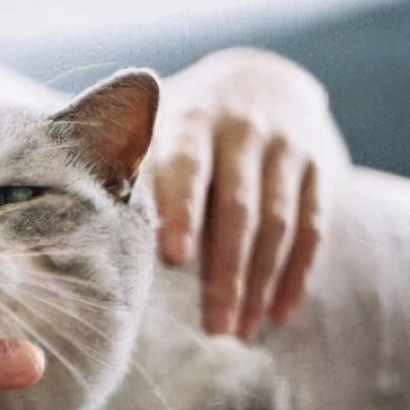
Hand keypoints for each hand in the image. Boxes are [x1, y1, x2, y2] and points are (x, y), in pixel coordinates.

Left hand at [150, 48, 350, 338]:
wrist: (260, 77)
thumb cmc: (181, 125)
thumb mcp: (154, 129)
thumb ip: (127, 170)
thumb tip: (87, 231)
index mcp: (192, 121)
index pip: (187, 169)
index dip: (181, 212)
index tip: (173, 259)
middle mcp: (244, 131)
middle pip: (238, 209)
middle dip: (226, 273)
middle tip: (213, 327)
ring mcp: (287, 148)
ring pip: (278, 223)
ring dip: (260, 283)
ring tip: (240, 332)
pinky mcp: (322, 166)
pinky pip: (314, 227)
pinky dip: (297, 274)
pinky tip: (280, 315)